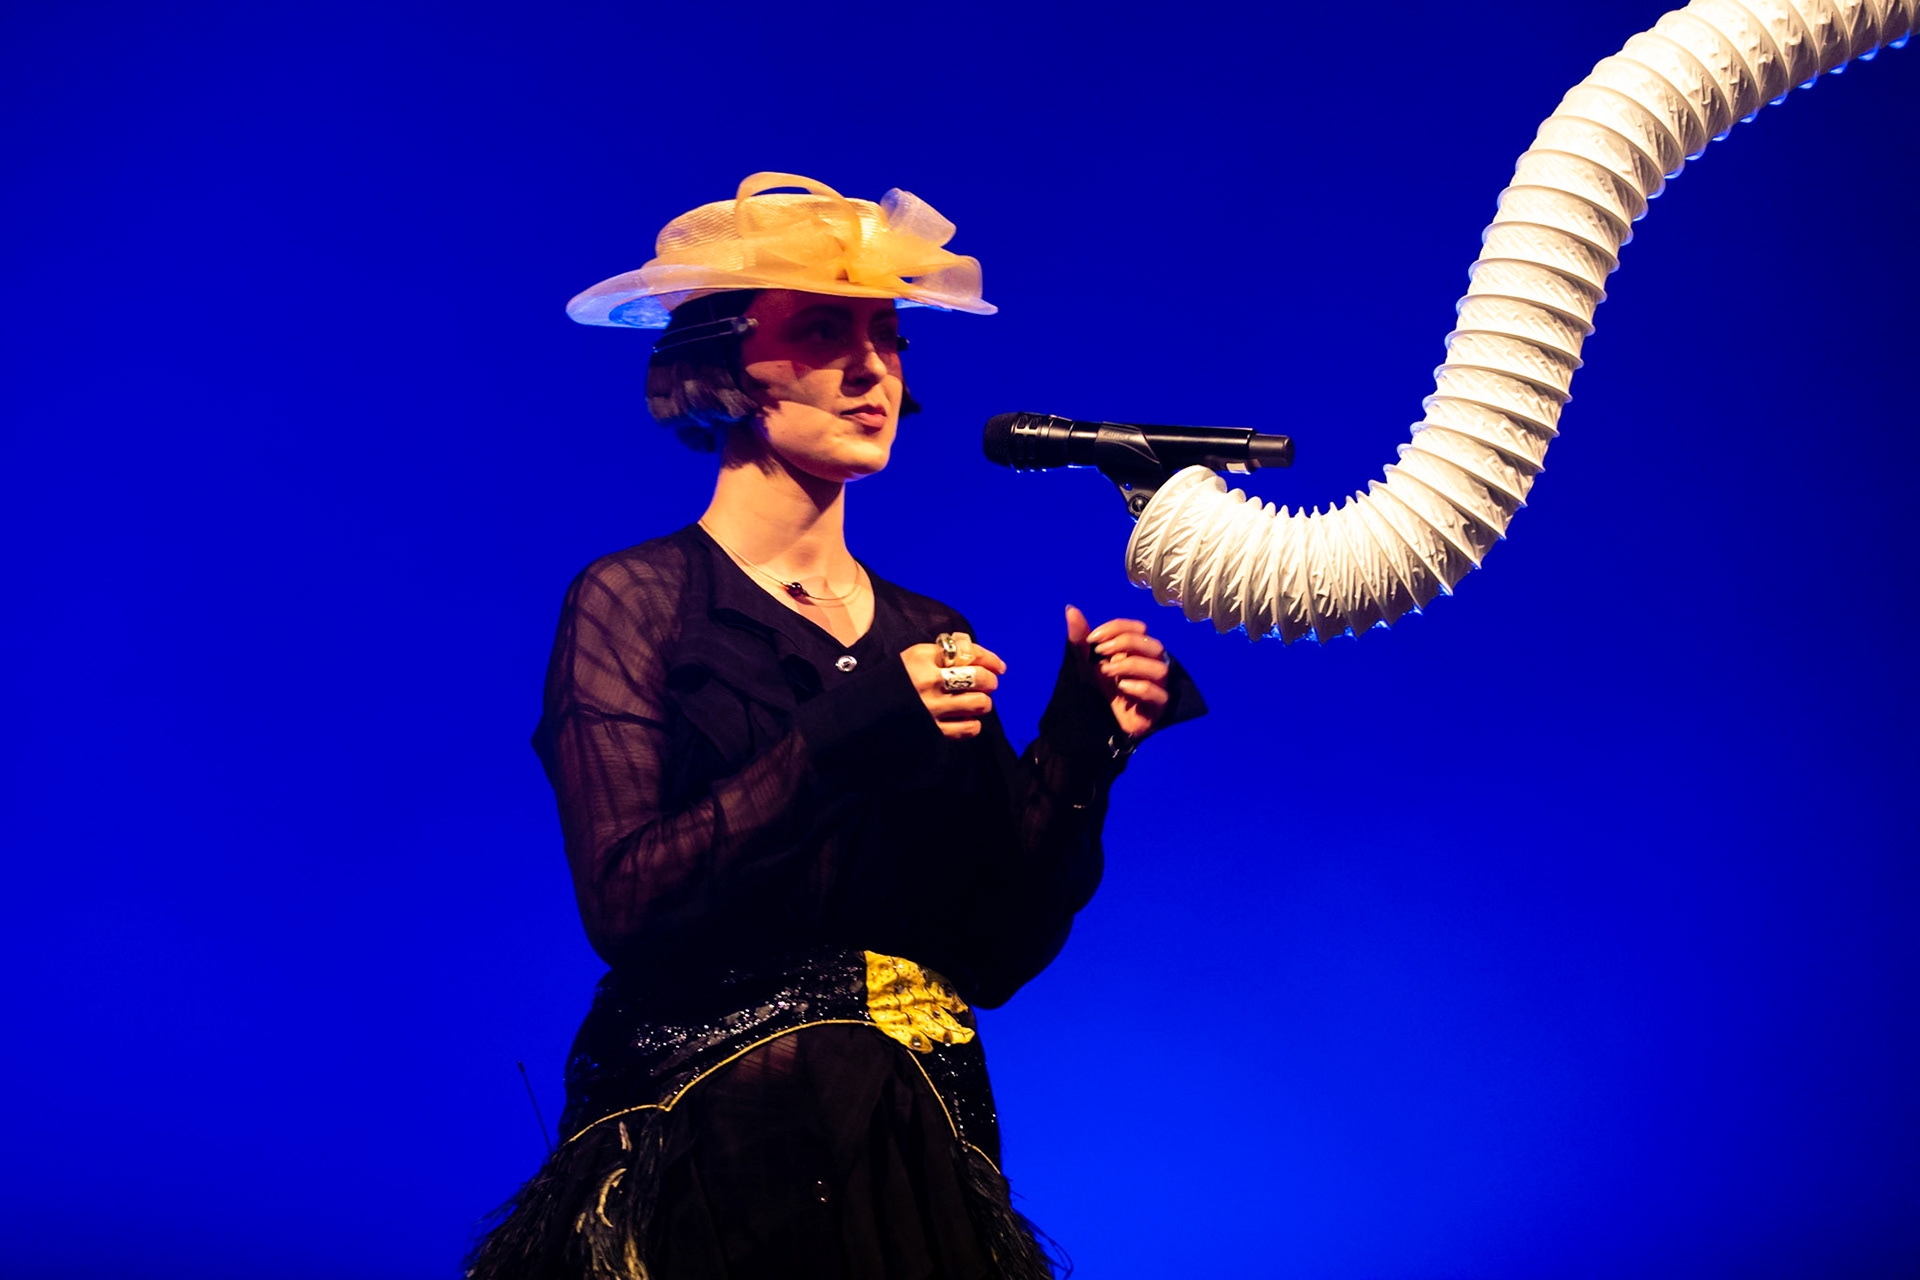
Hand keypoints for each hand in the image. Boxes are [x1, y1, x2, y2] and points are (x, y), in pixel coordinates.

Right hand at [900, 641, 1007, 739]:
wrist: (862, 713)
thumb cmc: (893, 683)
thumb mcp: (911, 659)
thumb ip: (941, 656)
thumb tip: (980, 659)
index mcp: (921, 657)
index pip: (968, 652)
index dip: (990, 659)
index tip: (999, 666)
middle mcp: (927, 681)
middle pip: (979, 677)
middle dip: (990, 681)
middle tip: (988, 684)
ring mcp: (930, 707)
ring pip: (979, 703)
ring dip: (984, 702)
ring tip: (977, 702)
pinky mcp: (932, 730)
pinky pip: (969, 728)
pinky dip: (973, 724)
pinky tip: (966, 720)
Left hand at [1067, 606, 1170, 738]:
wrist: (1089, 729)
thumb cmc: (1092, 692)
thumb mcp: (1082, 664)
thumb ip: (1079, 639)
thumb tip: (1070, 609)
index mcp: (1134, 652)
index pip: (1137, 629)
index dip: (1117, 628)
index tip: (1092, 639)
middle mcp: (1149, 666)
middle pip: (1154, 644)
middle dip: (1126, 643)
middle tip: (1100, 653)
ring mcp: (1155, 688)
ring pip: (1161, 668)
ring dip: (1133, 665)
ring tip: (1107, 671)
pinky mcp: (1155, 710)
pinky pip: (1160, 695)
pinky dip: (1141, 687)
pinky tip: (1121, 688)